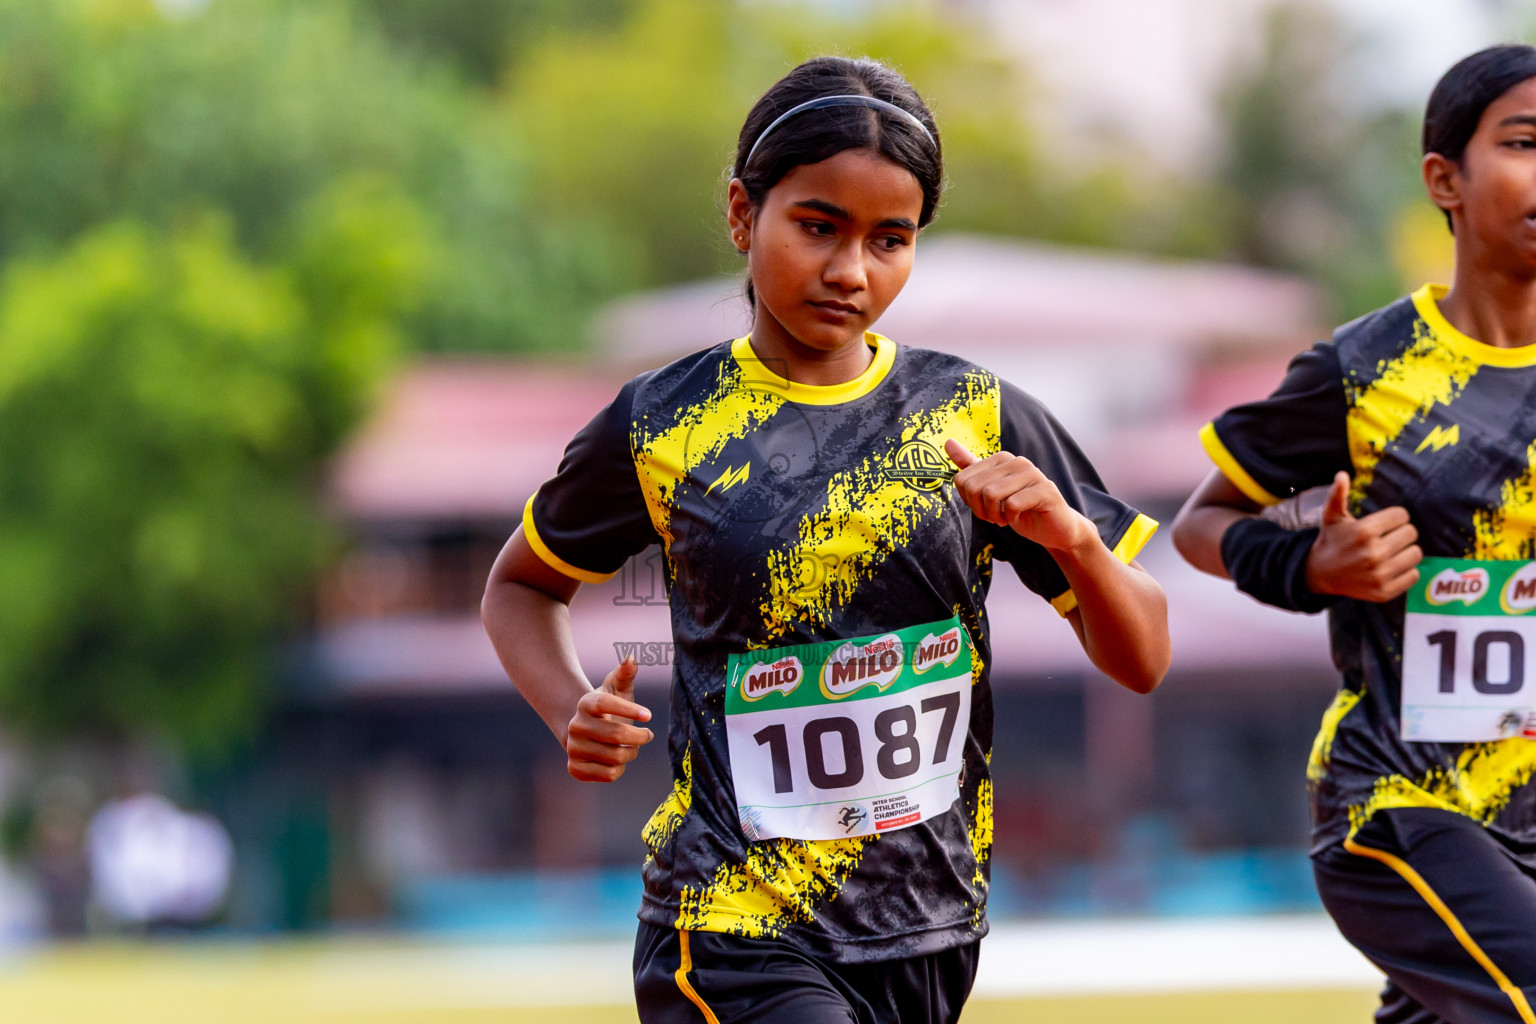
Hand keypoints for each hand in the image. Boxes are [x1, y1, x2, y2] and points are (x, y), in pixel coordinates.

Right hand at [565, 658, 654, 782]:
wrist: (586, 733)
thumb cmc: (609, 708)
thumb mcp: (617, 689)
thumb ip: (625, 673)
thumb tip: (631, 657)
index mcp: (586, 703)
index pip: (606, 703)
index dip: (629, 709)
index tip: (649, 715)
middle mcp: (576, 726)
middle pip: (616, 734)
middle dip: (639, 736)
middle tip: (647, 735)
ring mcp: (573, 748)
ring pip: (616, 756)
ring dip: (632, 752)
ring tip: (632, 746)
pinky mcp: (575, 769)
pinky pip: (609, 774)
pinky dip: (620, 768)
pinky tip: (617, 759)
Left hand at [946, 439, 1094, 552]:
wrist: (1054, 529)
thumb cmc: (1021, 510)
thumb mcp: (990, 489)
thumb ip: (970, 466)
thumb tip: (948, 442)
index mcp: (1001, 459)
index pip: (963, 479)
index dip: (969, 501)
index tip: (985, 508)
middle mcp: (1017, 461)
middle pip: (975, 487)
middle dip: (980, 510)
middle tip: (995, 517)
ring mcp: (1033, 473)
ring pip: (991, 494)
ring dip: (994, 514)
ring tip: (1005, 517)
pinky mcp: (1045, 490)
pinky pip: (1011, 504)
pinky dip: (1009, 517)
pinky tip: (1017, 518)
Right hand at [1304, 471, 1421, 601]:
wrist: (1320, 574)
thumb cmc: (1331, 540)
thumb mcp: (1332, 516)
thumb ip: (1337, 495)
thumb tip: (1342, 475)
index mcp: (1364, 531)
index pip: (1402, 516)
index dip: (1394, 517)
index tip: (1383, 524)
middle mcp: (1373, 554)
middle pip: (1412, 533)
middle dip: (1401, 533)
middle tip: (1387, 538)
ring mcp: (1380, 574)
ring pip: (1416, 554)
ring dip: (1406, 552)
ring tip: (1391, 552)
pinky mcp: (1384, 591)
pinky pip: (1414, 575)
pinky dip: (1406, 571)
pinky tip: (1391, 568)